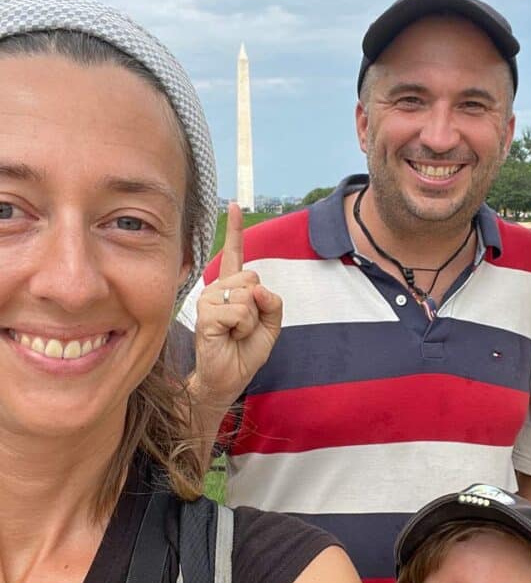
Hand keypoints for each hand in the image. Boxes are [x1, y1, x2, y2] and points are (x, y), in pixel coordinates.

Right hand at [191, 202, 281, 408]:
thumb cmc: (245, 351)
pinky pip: (240, 311)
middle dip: (259, 307)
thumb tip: (258, 288)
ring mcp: (209, 299)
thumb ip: (273, 303)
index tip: (235, 205)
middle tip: (244, 327)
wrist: (229, 378)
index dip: (236, 230)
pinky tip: (229, 337)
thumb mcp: (270, 326)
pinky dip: (244, 328)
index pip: (235, 254)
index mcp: (233, 288)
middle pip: (253, 278)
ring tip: (236, 333)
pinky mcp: (205, 314)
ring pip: (248, 296)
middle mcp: (218, 288)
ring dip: (252, 321)